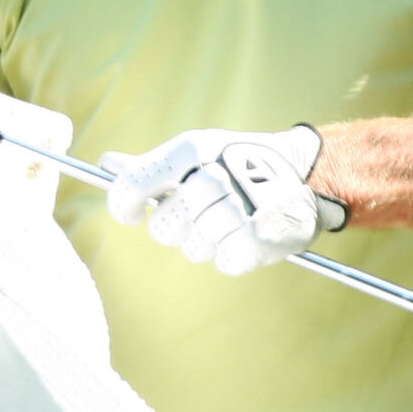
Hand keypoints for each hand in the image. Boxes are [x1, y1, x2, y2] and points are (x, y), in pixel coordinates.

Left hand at [103, 124, 347, 275]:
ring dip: (208, 242)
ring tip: (232, 222)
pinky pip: (223, 262)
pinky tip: (247, 236)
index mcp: (191, 149)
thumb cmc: (238, 163)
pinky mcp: (258, 237)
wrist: (307, 173)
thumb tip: (105, 164)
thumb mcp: (197, 153)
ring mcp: (237, 206)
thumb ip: (152, 166)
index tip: (131, 214)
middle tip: (204, 215)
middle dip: (178, 228)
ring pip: (192, 248)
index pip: (132, 185)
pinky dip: (233, 255)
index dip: (122, 206)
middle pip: (162, 227)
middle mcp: (212, 175)